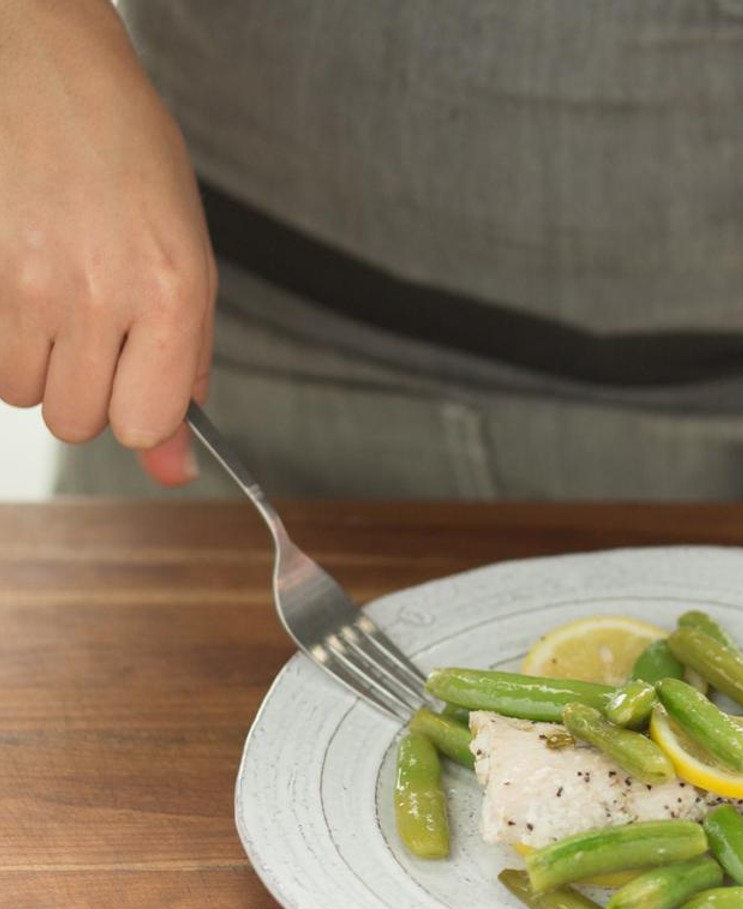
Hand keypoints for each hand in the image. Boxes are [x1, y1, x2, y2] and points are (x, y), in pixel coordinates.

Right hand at [0, 0, 214, 484]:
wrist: (50, 74)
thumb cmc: (133, 163)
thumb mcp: (190, 264)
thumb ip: (187, 369)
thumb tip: (174, 467)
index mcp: (172, 292)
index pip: (143, 423)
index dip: (139, 415)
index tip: (140, 385)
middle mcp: (100, 292)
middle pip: (76, 420)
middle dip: (88, 391)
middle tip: (100, 333)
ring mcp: (28, 281)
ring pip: (24, 393)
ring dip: (43, 365)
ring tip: (63, 300)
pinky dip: (8, 337)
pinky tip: (28, 285)